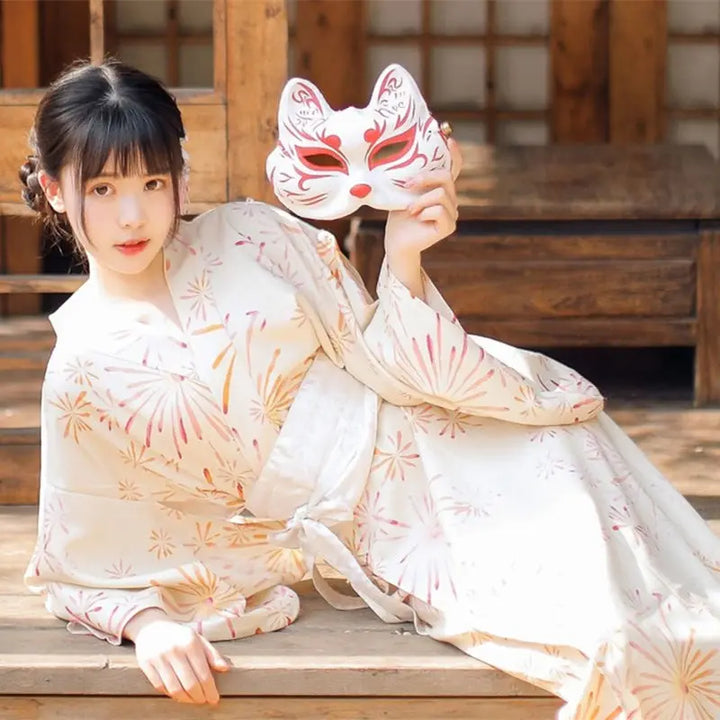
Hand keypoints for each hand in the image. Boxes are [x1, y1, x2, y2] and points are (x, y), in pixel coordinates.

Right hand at [127, 611, 229, 704]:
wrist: (152, 628)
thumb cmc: (180, 636)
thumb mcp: (198, 639)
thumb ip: (212, 654)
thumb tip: (225, 669)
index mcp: (190, 642)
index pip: (203, 673)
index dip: (210, 690)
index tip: (215, 699)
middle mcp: (175, 650)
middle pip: (190, 683)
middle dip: (199, 697)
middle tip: (204, 701)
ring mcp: (159, 658)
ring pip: (174, 688)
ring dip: (186, 699)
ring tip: (193, 700)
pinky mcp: (146, 664)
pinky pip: (160, 687)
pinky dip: (171, 694)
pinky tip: (178, 695)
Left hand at [385, 138, 462, 258]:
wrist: (396, 241)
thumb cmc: (398, 216)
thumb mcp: (404, 192)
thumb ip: (412, 177)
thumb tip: (404, 155)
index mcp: (440, 188)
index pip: (453, 168)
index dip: (454, 154)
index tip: (449, 139)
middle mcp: (450, 199)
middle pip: (446, 177)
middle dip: (425, 178)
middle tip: (407, 185)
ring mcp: (452, 213)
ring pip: (441, 194)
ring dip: (421, 200)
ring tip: (410, 209)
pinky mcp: (449, 226)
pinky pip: (439, 210)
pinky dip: (425, 212)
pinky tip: (417, 218)